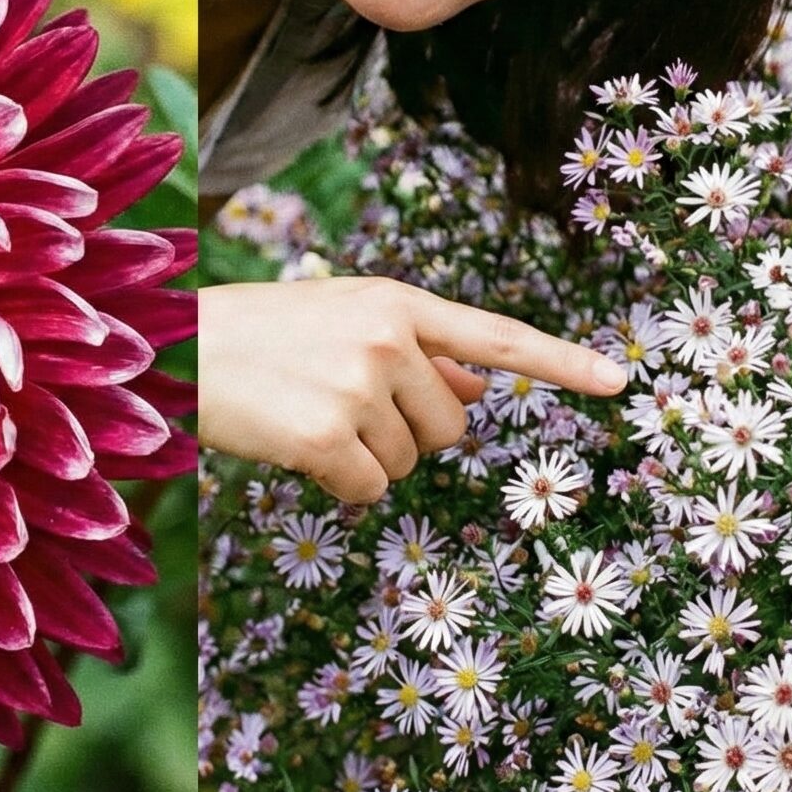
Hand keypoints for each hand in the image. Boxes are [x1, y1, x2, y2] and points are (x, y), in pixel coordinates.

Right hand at [197, 275, 627, 503]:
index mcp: (396, 302)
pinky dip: (338, 484)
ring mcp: (357, 387)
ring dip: (368, 458)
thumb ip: (416, 349)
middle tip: (343, 406)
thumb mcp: (341, 321)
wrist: (173, 348)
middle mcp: (386, 339)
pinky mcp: (325, 436)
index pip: (497, 336)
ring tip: (309, 416)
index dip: (562, 363)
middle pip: (454, 425)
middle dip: (411, 432)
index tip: (618, 384)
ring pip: (411, 463)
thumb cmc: (258, 336)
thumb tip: (482, 383)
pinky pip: (370, 489)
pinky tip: (296, 447)